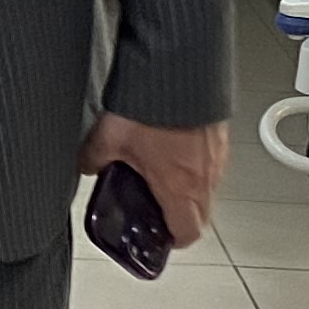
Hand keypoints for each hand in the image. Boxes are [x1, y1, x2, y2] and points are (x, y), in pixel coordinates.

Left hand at [79, 113, 228, 250]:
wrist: (182, 69)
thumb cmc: (154, 105)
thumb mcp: (108, 138)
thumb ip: (94, 158)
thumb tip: (87, 164)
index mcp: (179, 188)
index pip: (187, 234)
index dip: (171, 240)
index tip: (159, 234)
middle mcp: (205, 176)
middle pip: (200, 214)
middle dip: (179, 214)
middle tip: (158, 205)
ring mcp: (218, 155)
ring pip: (208, 186)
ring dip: (188, 186)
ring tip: (163, 170)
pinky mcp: (221, 134)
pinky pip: (212, 160)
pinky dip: (196, 160)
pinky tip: (173, 143)